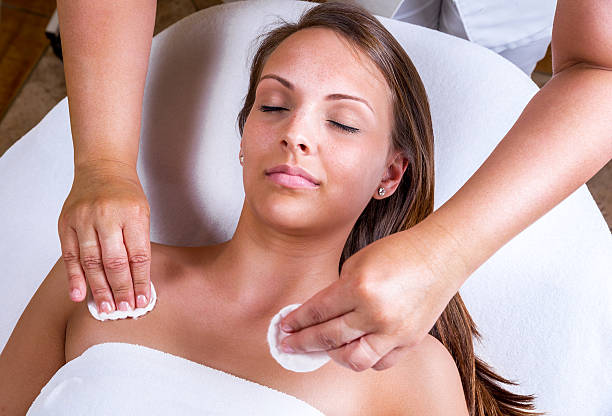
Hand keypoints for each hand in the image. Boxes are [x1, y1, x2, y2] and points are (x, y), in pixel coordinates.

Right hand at [58, 160, 151, 313]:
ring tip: (107, 308)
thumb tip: (137, 282)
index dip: (141, 281)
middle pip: (114, 261)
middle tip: (125, 309)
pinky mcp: (66, 222)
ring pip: (91, 261)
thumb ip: (138, 244)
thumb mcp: (142, 214)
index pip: (138, 255)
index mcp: (133, 213)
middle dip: (121, 289)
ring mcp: (84, 218)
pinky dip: (74, 277)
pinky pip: (70, 255)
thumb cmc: (126, 194)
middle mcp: (107, 215)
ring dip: (100, 288)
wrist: (102, 167)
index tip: (143, 300)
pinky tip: (80, 294)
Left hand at [278, 221, 464, 371]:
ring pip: (353, 360)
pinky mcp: (409, 341)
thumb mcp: (357, 262)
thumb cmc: (399, 253)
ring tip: (323, 348)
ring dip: (332, 356)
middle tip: (288, 344)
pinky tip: (353, 349)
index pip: (317, 311)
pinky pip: (380, 362)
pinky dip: (363, 358)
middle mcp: (375, 313)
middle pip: (328, 337)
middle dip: (302, 342)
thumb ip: (338, 291)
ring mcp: (394, 331)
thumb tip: (320, 314)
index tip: (284, 326)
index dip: (296, 321)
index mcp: (358, 287)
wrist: (439, 256)